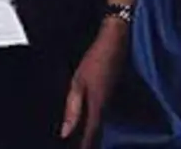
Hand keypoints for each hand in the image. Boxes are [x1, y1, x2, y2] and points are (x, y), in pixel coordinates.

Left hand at [60, 20, 130, 147]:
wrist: (116, 42)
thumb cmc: (95, 60)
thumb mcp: (78, 83)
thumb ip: (72, 109)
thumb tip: (64, 133)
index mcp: (97, 108)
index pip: (90, 136)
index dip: (83, 147)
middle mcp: (107, 108)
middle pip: (97, 132)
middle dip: (88, 142)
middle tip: (78, 147)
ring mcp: (111, 101)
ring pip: (101, 124)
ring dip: (92, 132)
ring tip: (82, 139)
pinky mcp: (111, 94)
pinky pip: (104, 113)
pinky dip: (96, 120)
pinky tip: (89, 120)